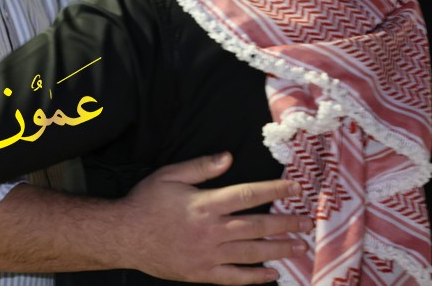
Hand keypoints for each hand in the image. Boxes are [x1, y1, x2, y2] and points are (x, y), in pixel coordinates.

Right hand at [115, 152, 307, 283]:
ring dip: (278, 250)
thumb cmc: (145, 202)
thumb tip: (228, 157)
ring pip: (251, 253)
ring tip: (300, 246)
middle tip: (306, 221)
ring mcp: (208, 255)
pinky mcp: (202, 273)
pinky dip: (255, 277)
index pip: (248, 196)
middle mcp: (211, 231)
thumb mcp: (170, 175)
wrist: (124, 236)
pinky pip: (235, 277)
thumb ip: (201, 167)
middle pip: (257, 227)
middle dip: (285, 223)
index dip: (274, 191)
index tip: (295, 189)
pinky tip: (272, 274)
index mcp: (205, 205)